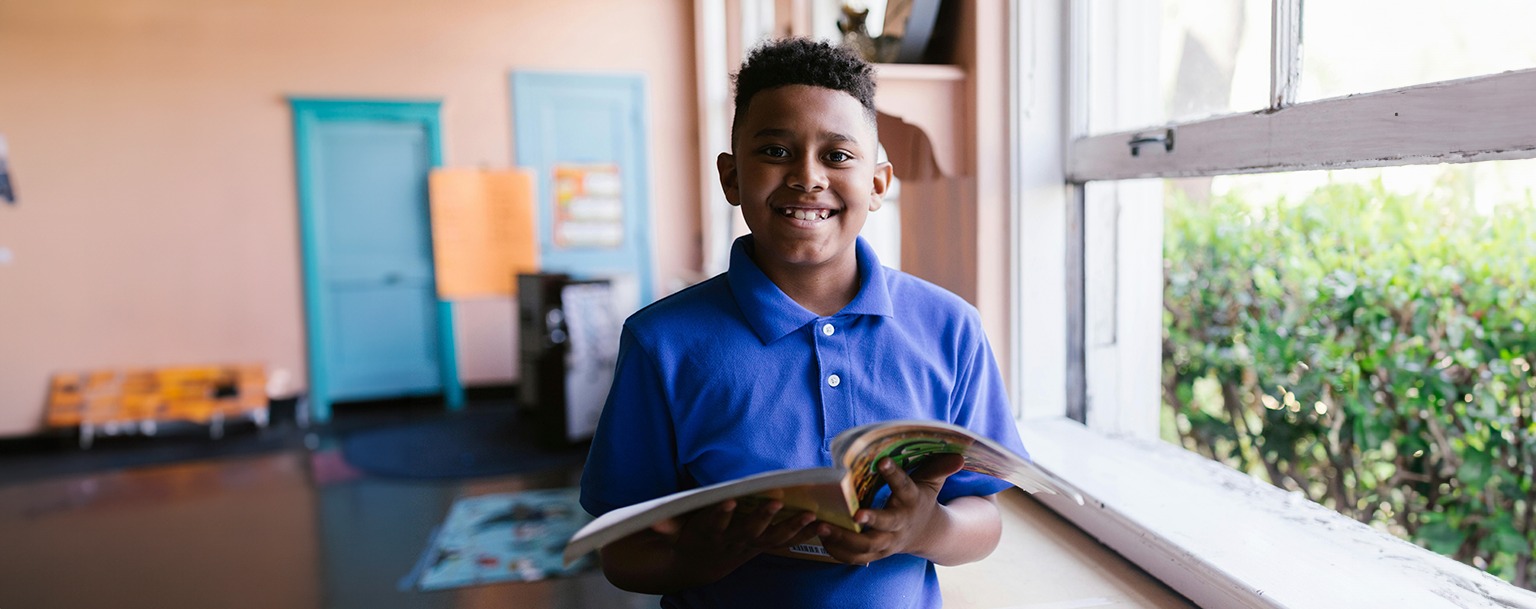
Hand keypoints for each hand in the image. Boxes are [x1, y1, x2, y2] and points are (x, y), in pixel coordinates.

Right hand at [655, 498, 820, 581]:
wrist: (702, 562)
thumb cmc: (689, 535)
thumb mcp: (674, 531)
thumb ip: (667, 524)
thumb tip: (654, 521)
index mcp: (708, 534)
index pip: (713, 524)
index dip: (720, 515)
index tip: (728, 502)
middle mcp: (732, 542)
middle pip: (749, 531)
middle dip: (762, 518)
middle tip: (776, 503)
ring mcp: (751, 546)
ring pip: (774, 538)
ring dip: (792, 528)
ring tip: (810, 516)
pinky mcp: (764, 546)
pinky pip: (787, 542)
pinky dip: (804, 534)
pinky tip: (823, 525)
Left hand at [816, 454, 965, 564]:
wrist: (927, 534)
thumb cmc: (922, 500)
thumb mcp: (932, 483)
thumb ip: (939, 468)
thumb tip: (960, 456)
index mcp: (911, 501)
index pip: (904, 486)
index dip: (894, 474)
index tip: (881, 460)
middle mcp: (900, 523)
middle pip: (886, 525)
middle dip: (871, 520)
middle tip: (853, 513)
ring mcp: (888, 541)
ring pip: (867, 546)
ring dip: (844, 538)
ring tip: (823, 525)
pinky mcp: (877, 553)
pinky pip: (856, 558)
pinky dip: (839, 552)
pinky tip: (822, 539)